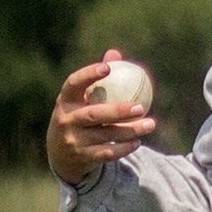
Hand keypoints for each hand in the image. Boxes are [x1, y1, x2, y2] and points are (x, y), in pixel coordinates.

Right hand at [46, 48, 155, 184]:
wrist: (61, 155)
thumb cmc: (77, 117)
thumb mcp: (80, 100)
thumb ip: (96, 79)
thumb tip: (115, 54)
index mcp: (65, 100)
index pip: (74, 83)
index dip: (89, 75)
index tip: (108, 68)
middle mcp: (66, 120)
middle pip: (94, 115)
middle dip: (118, 111)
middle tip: (141, 107)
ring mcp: (73, 141)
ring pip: (105, 135)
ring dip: (129, 130)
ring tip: (150, 124)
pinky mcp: (82, 158)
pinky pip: (107, 153)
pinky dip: (123, 148)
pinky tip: (138, 141)